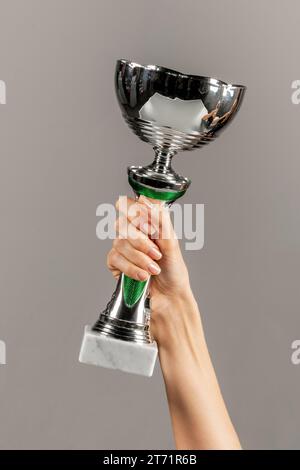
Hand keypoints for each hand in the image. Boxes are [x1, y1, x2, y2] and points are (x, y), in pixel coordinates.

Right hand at [106, 195, 194, 341]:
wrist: (170, 296)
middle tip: (156, 253)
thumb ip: (160, 220)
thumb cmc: (173, 270)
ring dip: (139, 258)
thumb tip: (146, 199)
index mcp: (145, 222)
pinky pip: (115, 259)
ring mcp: (122, 248)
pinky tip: (143, 276)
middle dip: (141, 242)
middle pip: (121, 223)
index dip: (135, 213)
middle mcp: (132, 232)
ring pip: (118, 243)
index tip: (150, 229)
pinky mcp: (116, 263)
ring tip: (154, 269)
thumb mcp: (172, 242)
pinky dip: (131, 269)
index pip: (127, 204)